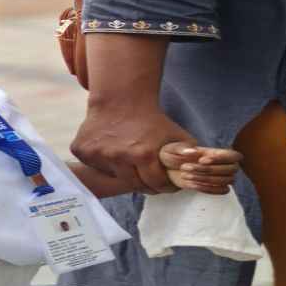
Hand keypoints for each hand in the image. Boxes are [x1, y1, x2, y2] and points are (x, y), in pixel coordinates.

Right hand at [70, 106, 195, 193]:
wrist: (120, 98)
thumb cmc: (152, 119)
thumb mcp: (176, 137)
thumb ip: (191, 157)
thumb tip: (203, 176)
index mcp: (143, 154)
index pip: (157, 185)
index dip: (165, 185)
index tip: (166, 182)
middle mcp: (118, 156)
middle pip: (135, 186)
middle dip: (147, 183)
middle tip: (151, 176)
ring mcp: (97, 154)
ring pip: (114, 177)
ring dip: (124, 173)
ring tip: (132, 161)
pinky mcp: (82, 150)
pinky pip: (95, 167)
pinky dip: (104, 164)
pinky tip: (111, 150)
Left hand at [160, 142, 241, 194]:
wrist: (165, 169)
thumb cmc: (170, 155)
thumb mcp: (172, 149)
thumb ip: (181, 149)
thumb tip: (192, 152)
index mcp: (214, 152)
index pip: (233, 156)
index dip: (221, 159)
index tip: (201, 161)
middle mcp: (220, 164)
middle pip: (231, 169)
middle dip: (208, 170)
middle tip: (185, 168)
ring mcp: (218, 176)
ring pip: (227, 180)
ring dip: (206, 180)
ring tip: (185, 176)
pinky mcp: (213, 186)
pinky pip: (222, 190)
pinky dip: (208, 189)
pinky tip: (192, 185)